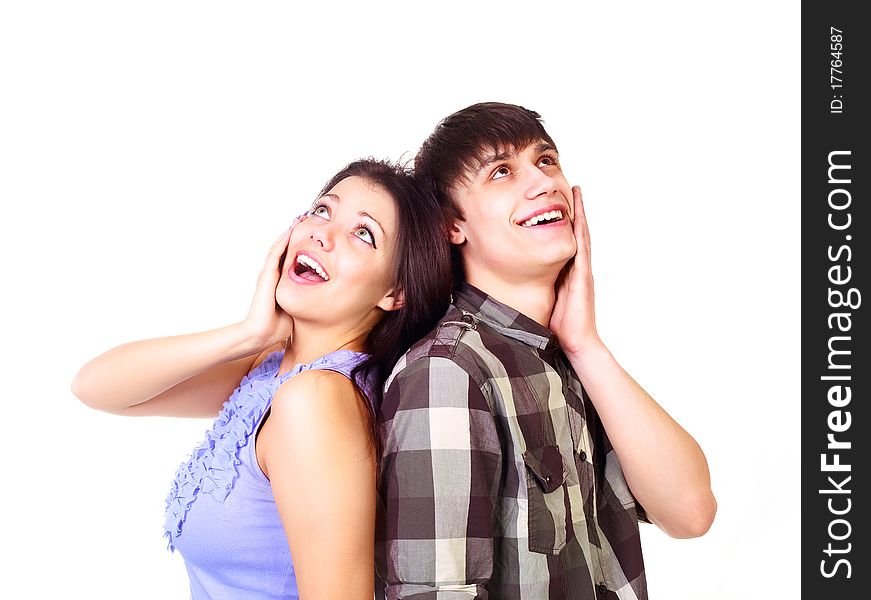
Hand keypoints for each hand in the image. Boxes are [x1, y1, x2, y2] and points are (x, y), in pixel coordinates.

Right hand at [242, 214, 306, 349]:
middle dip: (295, 233)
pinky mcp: (266, 277)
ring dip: (289, 232)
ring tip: (299, 218)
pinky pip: (275, 255)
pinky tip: (290, 231)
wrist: (261, 334)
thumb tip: (321, 299)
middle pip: (285, 248)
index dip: (301, 245)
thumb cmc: (277, 326)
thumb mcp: (297, 309)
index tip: (312, 233)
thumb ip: (305, 301)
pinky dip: (283, 242)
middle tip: (306, 218)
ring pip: (279, 247)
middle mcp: (273, 275)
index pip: (291, 258)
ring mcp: (268, 274)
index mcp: (280, 282)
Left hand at [549, 187, 602, 355]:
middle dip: (573, 209)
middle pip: (575, 231)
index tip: (556, 202)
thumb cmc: (561, 325)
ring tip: (575, 191)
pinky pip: (582, 248)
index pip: (564, 240)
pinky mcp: (582, 276)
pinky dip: (580, 230)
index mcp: (568, 272)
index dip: (561, 220)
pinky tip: (577, 215)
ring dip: (579, 212)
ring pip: (581, 234)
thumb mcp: (546, 299)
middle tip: (571, 186)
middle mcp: (577, 267)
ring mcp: (582, 270)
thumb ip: (540, 286)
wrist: (577, 343)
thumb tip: (520, 278)